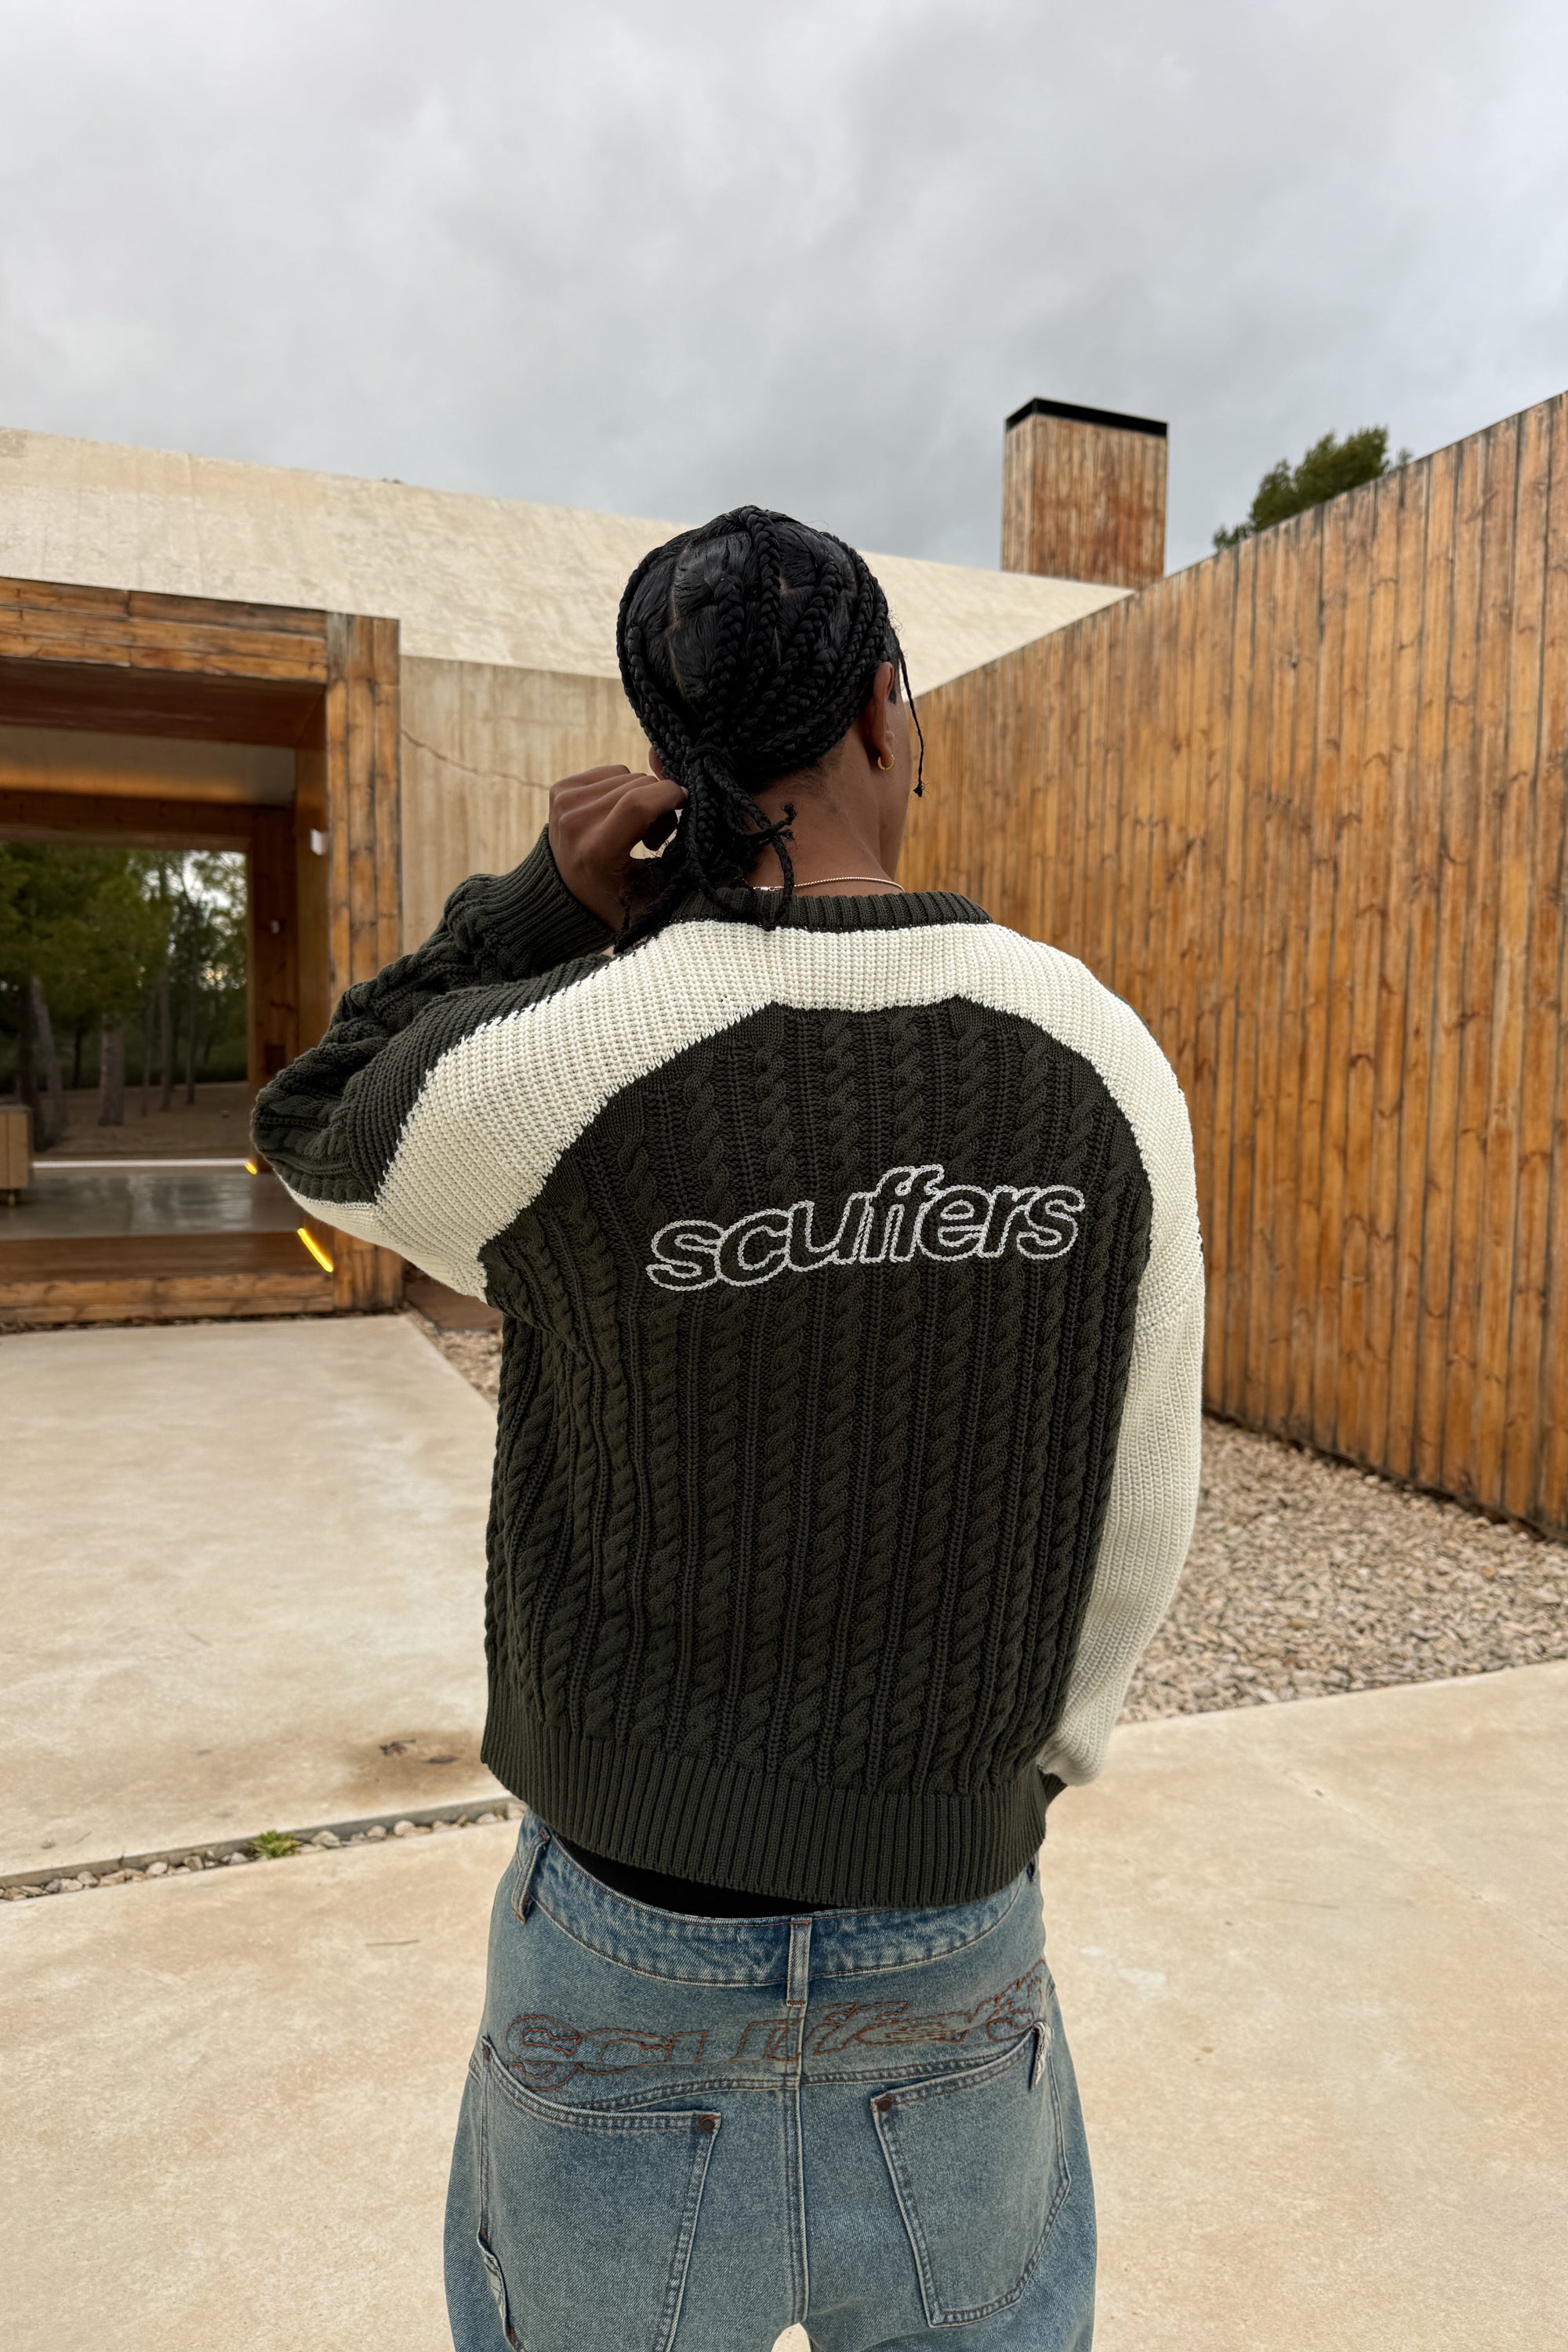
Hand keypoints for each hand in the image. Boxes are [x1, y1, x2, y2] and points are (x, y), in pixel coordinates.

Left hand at [548, 765, 686, 929]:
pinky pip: (612, 771)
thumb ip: (675, 856)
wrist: (566, 894)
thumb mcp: (651, 891)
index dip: (669, 795)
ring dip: (641, 796)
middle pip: (638, 785)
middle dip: (659, 803)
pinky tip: (616, 813)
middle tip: (652, 837)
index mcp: (597, 852)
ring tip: (632, 829)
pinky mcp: (560, 789)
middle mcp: (576, 823)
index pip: (637, 804)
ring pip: (628, 774)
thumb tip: (687, 794)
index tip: (685, 803)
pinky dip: (623, 787)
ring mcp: (565, 803)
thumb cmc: (617, 897)